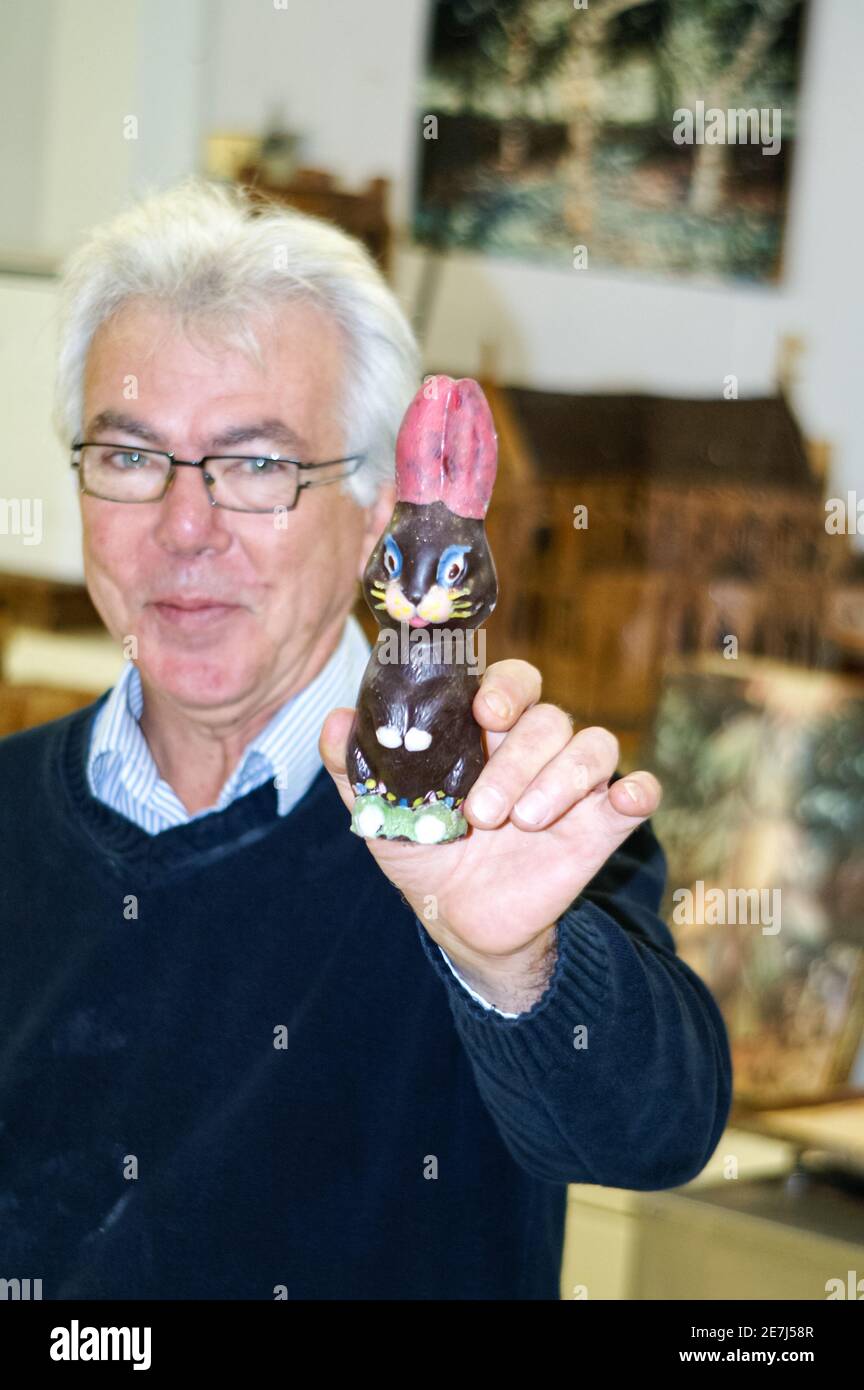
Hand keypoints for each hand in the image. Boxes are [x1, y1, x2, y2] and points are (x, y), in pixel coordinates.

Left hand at [319, 658, 661, 999]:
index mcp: (487, 731)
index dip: (505, 687)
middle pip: (548, 719)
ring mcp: (573, 783)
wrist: (459, 921)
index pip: (512, 681)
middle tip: (483, 811)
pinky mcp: (602, 823)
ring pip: (593, 746)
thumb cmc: (425, 851)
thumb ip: (355, 768)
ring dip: (562, 779)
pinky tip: (624, 801)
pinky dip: (637, 790)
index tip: (485, 713)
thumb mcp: (381, 813)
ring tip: (523, 823)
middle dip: (518, 760)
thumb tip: (334, 722)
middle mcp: (535, 747)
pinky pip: (637, 791)